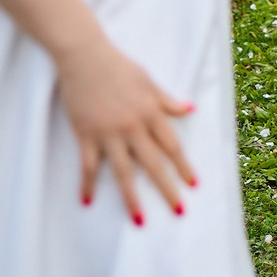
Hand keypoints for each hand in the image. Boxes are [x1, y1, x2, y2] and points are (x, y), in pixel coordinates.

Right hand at [55, 34, 198, 221]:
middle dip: (167, 189)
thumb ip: (167, 101)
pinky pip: (88, 166)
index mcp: (150, 112)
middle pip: (154, 164)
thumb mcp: (148, 80)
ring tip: (140, 221)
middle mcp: (132, 127)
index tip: (193, 185)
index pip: (172, 146)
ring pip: (123, 173)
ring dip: (132, 199)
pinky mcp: (86, 135)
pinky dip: (87, 185)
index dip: (184, 166)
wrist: (83, 55)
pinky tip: (87, 202)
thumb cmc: (117, 65)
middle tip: (178, 211)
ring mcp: (108, 133)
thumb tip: (190, 110)